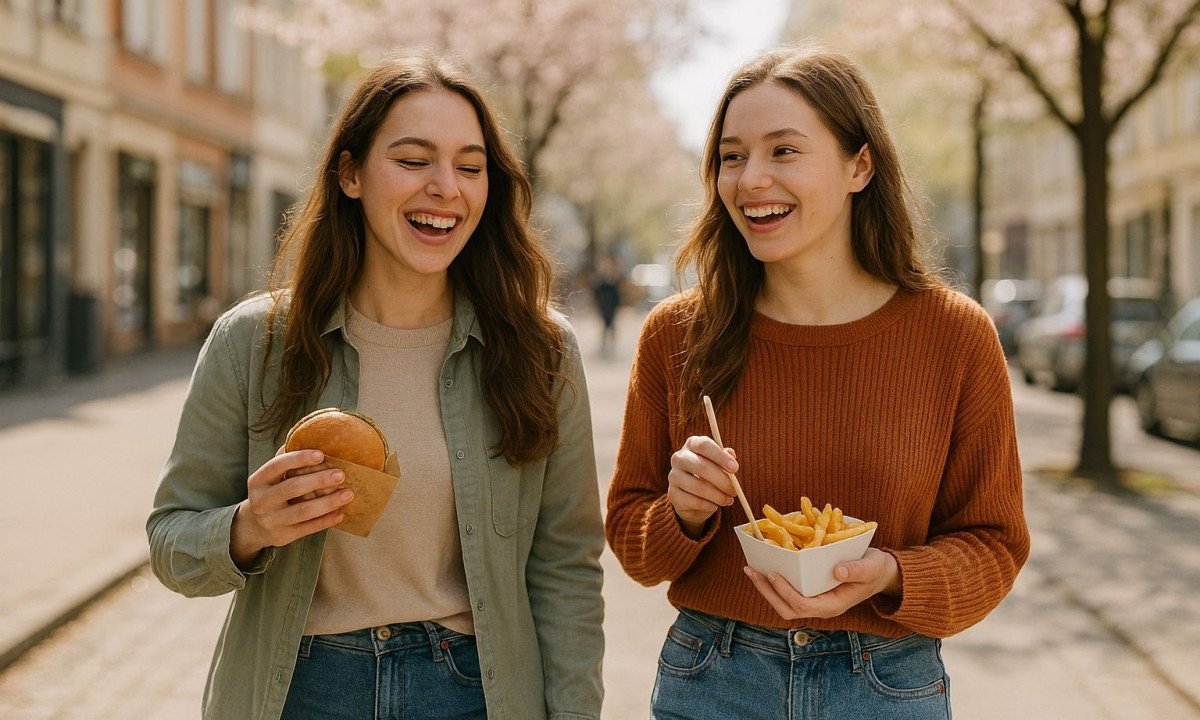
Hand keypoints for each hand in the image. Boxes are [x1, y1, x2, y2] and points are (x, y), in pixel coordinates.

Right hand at [230, 449, 352, 567]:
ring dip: (328, 502)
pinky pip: (308, 529)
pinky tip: (341, 513)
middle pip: (292, 488)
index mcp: (258, 480)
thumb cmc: (271, 491)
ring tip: (348, 494)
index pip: (277, 466)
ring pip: (303, 511)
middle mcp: (261, 500)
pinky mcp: (283, 536)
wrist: (254, 525)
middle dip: (318, 480)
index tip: (321, 454)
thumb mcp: (270, 476)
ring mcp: (271, 520)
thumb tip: (311, 432)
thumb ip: (286, 458)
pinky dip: (326, 520)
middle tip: (341, 474)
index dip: (299, 458)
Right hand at [668, 435, 738, 538]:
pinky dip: (709, 505)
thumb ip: (726, 458)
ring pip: (699, 487)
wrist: (691, 496)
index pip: (704, 445)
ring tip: (728, 500)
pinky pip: (695, 502)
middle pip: (701, 467)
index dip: (720, 456)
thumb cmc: (710, 474)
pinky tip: (714, 505)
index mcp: (691, 444)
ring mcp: (674, 476)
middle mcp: (679, 458)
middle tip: (735, 490)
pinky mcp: (673, 494)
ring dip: (718, 496)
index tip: (735, 468)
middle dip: (723, 481)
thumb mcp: (719, 463)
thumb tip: (731, 455)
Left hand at [743, 548, 900, 619]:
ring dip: (766, 588)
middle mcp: (821, 607)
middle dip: (767, 592)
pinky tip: (764, 567)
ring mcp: (814, 601)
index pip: (802, 605)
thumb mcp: (871, 567)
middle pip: (787, 608)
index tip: (773, 574)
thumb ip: (856, 570)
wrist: (880, 573)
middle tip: (751, 571)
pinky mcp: (811, 593)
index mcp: (833, 605)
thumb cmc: (876, 570)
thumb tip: (836, 571)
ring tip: (751, 569)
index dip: (785, 592)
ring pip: (784, 603)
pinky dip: (773, 583)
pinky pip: (787, 593)